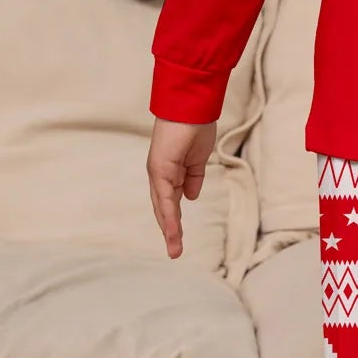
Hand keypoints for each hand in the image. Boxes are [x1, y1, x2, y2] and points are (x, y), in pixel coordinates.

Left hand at [147, 118, 216, 258]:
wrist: (192, 106)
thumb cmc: (196, 126)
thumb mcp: (199, 158)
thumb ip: (194, 177)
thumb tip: (191, 197)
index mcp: (169, 170)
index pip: (169, 200)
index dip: (173, 219)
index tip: (178, 237)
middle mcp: (160, 173)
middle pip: (163, 208)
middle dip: (170, 230)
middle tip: (175, 251)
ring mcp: (158, 172)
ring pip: (163, 207)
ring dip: (170, 229)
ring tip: (175, 249)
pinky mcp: (160, 169)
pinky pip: (166, 197)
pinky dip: (170, 215)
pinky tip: (174, 230)